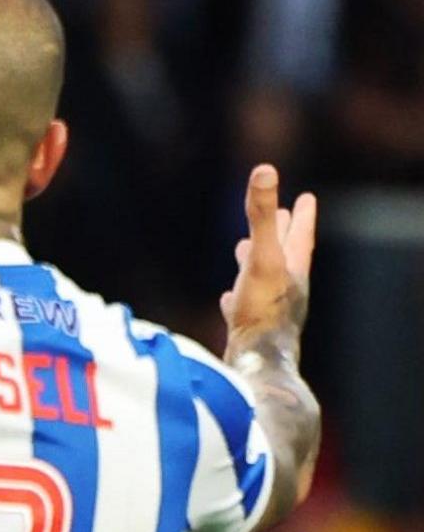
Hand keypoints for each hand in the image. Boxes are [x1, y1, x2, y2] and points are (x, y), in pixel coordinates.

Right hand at [220, 164, 316, 354]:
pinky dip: (235, 298)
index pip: (301, 236)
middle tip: (280, 214)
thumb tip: (265, 169)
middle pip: (285, 254)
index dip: (302, 216)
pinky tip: (225, 298)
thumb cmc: (263, 311)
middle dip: (280, 233)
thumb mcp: (261, 257)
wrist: (257, 362)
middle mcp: (286, 289)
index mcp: (292, 270)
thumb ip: (260, 215)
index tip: (306, 198)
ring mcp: (268, 310)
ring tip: (242, 248)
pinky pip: (243, 308)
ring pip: (263, 280)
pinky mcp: (249, 329)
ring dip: (254, 262)